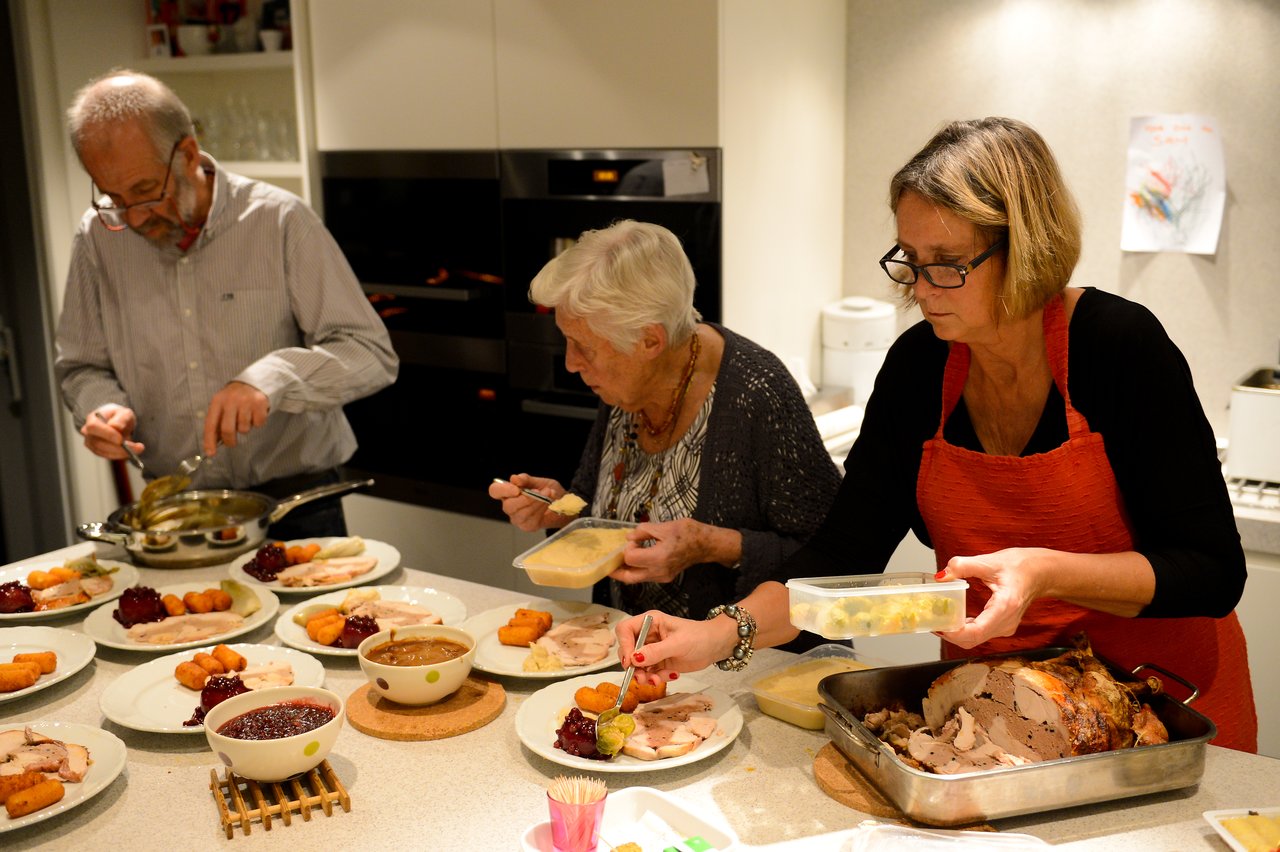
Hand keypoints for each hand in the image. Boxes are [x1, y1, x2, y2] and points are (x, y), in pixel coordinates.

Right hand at [82, 404, 142, 460]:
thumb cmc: (119, 416)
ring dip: (122, 452)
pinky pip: (108, 456)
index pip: (93, 427)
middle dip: (118, 447)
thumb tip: (115, 427)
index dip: (106, 434)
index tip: (121, 440)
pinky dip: (121, 455)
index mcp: (92, 419)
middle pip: (98, 443)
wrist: (117, 423)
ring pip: (104, 452)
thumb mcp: (124, 413)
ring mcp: (91, 443)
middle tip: (137, 448)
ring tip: (139, 448)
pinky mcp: (98, 451)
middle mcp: (88, 432)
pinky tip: (132, 452)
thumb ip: (121, 418)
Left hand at [203, 381, 268, 454]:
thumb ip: (217, 422)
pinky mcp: (260, 403)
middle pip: (227, 430)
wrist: (253, 383)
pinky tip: (254, 414)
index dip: (210, 441)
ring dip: (245, 428)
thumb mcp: (222, 406)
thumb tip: (214, 444)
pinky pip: (258, 424)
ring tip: (245, 418)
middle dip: (230, 441)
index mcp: (217, 401)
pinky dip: (257, 423)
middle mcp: (231, 400)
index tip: (211, 453)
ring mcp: (246, 401)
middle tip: (232, 443)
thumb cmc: (234, 399)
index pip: (211, 424)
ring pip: (244, 429)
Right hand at [487, 473, 563, 530]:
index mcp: (508, 492)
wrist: (563, 503)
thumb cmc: (549, 491)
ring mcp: (517, 518)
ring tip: (547, 495)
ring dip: (536, 503)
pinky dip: (540, 510)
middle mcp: (509, 506)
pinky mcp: (527, 526)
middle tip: (538, 492)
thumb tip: (514, 478)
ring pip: (521, 513)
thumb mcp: (540, 481)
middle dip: (525, 499)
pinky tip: (547, 504)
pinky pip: (531, 520)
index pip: (495, 491)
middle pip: (508, 506)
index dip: (503, 490)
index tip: (517, 489)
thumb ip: (527, 480)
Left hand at [610, 518, 708, 584]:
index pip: (630, 559)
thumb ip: (643, 531)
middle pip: (629, 578)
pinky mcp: (665, 577)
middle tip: (607, 564)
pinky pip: (646, 576)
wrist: (706, 544)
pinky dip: (637, 570)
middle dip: (617, 572)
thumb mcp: (664, 526)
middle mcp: (659, 571)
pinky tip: (635, 560)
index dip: (627, 549)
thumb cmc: (687, 532)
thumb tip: (629, 537)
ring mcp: (662, 576)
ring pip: (637, 579)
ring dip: (626, 571)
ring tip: (619, 561)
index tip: (633, 540)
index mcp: (658, 557)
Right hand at [616, 609, 736, 684]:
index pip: (625, 630)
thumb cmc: (699, 637)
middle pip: (628, 651)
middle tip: (642, 677)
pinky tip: (671, 675)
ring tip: (657, 680)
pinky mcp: (659, 663)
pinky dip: (656, 678)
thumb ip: (655, 651)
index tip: (630, 661)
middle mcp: (648, 635)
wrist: (715, 647)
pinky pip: (649, 673)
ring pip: (636, 666)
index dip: (624, 645)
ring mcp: (652, 650)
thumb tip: (634, 659)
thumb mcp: (678, 644)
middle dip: (634, 666)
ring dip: (644, 676)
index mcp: (650, 622)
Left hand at [936, 547, 1047, 648]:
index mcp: (1005, 607)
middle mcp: (1006, 623)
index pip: (977, 632)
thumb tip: (942, 576)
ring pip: (975, 640)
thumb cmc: (1020, 567)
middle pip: (973, 639)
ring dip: (956, 633)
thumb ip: (963, 566)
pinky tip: (954, 619)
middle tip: (933, 622)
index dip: (955, 633)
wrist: (1040, 573)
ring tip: (939, 619)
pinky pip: (980, 635)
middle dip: (951, 634)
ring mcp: (1005, 627)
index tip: (939, 626)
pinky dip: (965, 630)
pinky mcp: (1002, 627)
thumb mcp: (989, 561)